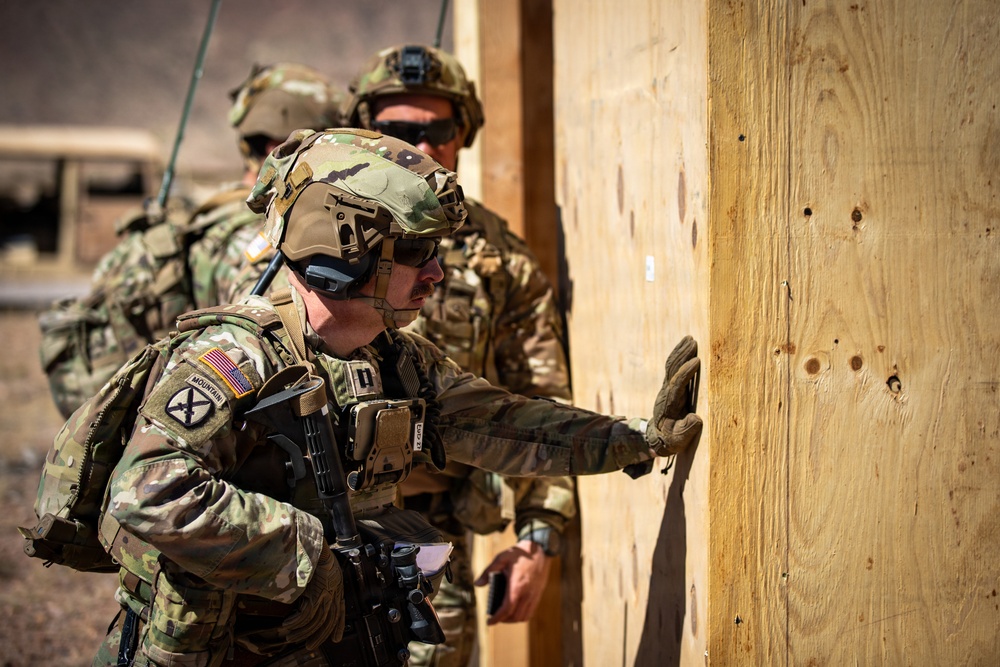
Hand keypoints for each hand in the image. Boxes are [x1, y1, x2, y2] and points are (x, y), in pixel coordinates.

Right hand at [281, 543, 344, 648]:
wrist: (315, 544)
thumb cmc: (316, 554)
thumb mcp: (323, 571)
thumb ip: (319, 584)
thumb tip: (308, 596)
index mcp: (337, 588)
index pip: (340, 612)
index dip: (339, 626)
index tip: (337, 638)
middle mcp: (334, 593)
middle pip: (328, 621)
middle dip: (319, 635)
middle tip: (310, 646)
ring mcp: (326, 594)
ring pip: (316, 621)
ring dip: (302, 631)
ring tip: (291, 636)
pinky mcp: (316, 593)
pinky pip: (306, 615)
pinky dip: (296, 621)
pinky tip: (288, 624)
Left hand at [474, 541, 551, 624]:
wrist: (539, 551)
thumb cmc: (519, 554)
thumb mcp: (501, 558)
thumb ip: (488, 571)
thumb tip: (477, 584)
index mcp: (517, 586)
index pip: (506, 609)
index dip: (497, 618)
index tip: (489, 623)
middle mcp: (527, 593)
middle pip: (515, 616)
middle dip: (503, 620)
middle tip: (494, 618)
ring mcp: (534, 595)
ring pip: (523, 617)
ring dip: (512, 620)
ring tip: (504, 616)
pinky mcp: (538, 595)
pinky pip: (530, 612)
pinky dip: (522, 616)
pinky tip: (515, 611)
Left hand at [646, 336, 702, 455]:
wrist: (657, 438)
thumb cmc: (670, 440)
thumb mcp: (678, 441)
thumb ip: (686, 431)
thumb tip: (697, 419)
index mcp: (670, 405)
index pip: (677, 385)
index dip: (686, 373)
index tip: (696, 361)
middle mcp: (666, 393)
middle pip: (672, 370)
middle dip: (682, 355)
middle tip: (693, 342)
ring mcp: (666, 388)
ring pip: (671, 366)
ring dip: (680, 352)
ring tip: (690, 338)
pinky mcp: (669, 386)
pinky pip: (672, 367)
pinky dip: (678, 355)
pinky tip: (685, 346)